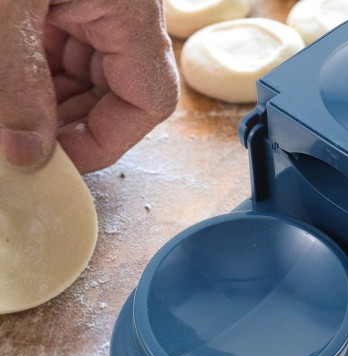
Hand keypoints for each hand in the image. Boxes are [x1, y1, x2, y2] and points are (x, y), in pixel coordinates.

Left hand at [0, 0, 178, 172]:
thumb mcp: (7, 7)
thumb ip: (19, 80)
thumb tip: (26, 155)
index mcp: (133, 13)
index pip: (148, 101)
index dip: (106, 142)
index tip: (58, 162)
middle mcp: (129, 15)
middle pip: (120, 96)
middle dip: (73, 125)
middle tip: (26, 145)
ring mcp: (104, 8)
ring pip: (93, 78)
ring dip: (54, 103)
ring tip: (13, 115)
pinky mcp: (78, 1)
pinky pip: (71, 52)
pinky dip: (42, 73)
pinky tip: (12, 82)